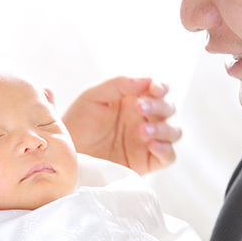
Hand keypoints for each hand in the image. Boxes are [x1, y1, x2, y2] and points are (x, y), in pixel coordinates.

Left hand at [62, 77, 181, 173]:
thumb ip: (119, 83)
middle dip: (158, 106)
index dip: (161, 86)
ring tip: (143, 130)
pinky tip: (152, 145)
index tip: (154, 88)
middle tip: (139, 108)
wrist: (67, 154)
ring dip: (163, 128)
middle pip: (168, 108)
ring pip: (174, 131)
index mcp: (135, 99)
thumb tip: (148, 79)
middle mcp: (145, 118)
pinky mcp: (147, 161)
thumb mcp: (93, 96)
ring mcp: (148, 140)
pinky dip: (166, 150)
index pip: (158, 89)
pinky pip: (169, 156)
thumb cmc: (78, 122)